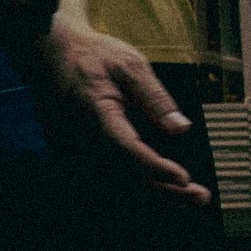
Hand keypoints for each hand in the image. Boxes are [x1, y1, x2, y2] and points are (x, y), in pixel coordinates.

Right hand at [29, 15, 208, 201]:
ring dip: (153, 195)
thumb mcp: (129, 65)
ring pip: (114, 185)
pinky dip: (134, 190)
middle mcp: (81, 136)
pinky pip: (104, 181)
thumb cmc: (92, 55)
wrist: (49, 53)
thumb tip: (181, 128)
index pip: (125, 147)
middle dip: (165, 192)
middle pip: (123, 176)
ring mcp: (73, 148)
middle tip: (201, 196)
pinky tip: (160, 192)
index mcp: (95, 112)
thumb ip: (155, 97)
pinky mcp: (73, 154)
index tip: (184, 178)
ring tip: (188, 197)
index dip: (154, 167)